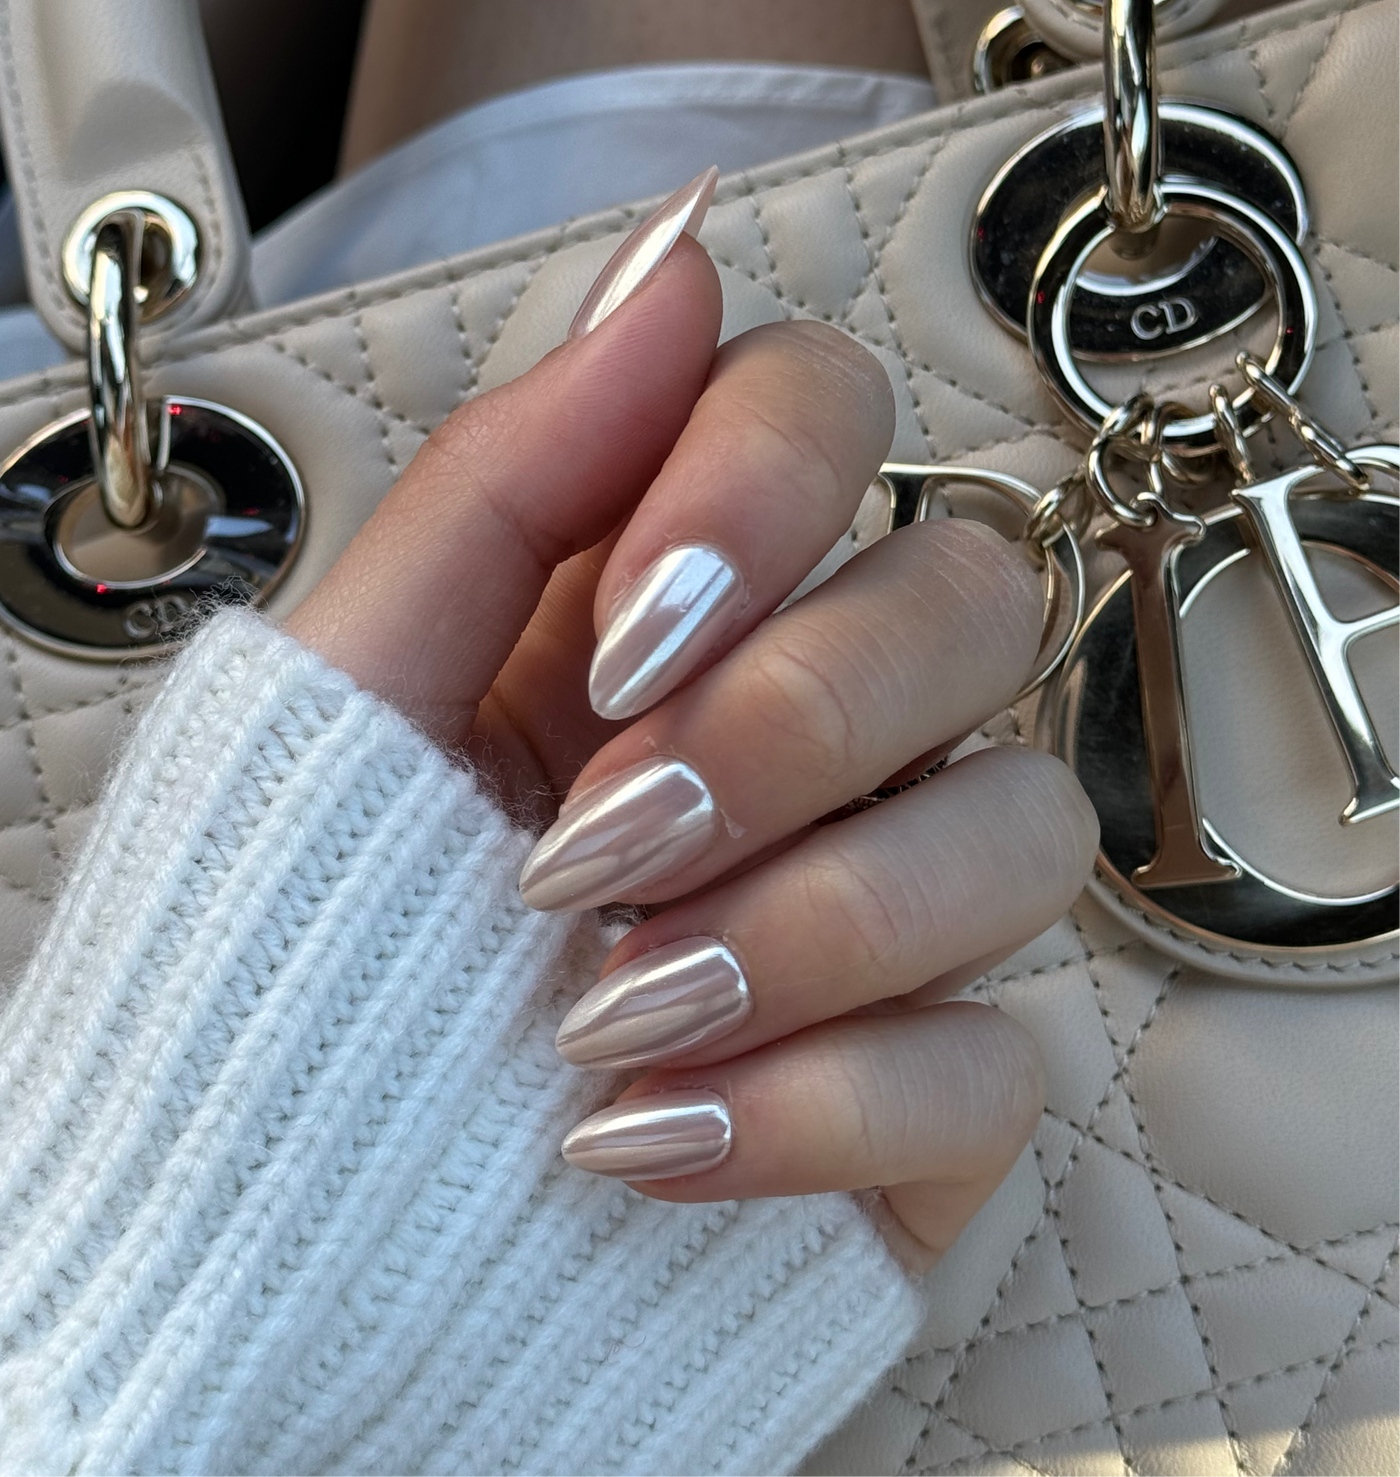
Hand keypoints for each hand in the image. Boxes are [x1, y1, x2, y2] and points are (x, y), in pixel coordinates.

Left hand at [287, 173, 1097, 1271]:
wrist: (287, 1242)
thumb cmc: (302, 955)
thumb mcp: (353, 694)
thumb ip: (511, 474)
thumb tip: (677, 256)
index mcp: (670, 610)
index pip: (834, 416)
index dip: (765, 491)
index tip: (623, 640)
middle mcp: (810, 736)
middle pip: (975, 602)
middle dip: (793, 724)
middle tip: (597, 849)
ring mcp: (886, 913)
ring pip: (1022, 830)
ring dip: (807, 927)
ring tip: (595, 1018)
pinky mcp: (922, 1096)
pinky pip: (996, 1066)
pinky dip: (812, 1108)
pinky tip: (645, 1146)